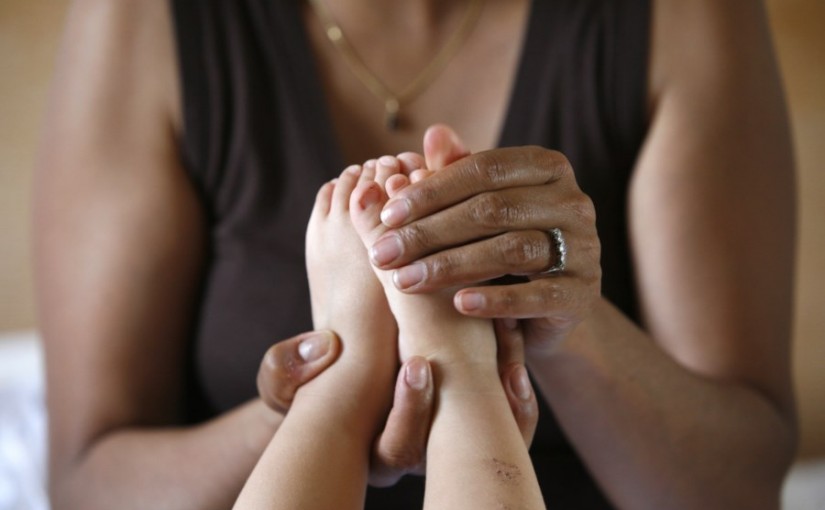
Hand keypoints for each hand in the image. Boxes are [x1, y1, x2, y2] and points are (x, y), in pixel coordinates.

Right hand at [257, 328, 538, 486]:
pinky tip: (507, 321)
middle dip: (473, 397)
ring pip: (489, 420)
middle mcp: (416, 448)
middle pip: (456, 442)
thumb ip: (286, 370)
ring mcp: (441, 424)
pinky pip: (501, 397)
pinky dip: (508, 360)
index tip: (418, 365)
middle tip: (490, 350)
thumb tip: (321, 346)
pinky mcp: (458, 397)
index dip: (412, 411)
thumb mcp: (282, 381)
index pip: (400, 448)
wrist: (329, 376)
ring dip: (501, 372)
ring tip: (504, 328)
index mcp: (375, 453)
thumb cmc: (301, 386)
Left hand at [370, 145, 601, 353]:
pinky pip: (536, 296)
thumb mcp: (480, 208)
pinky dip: (495, 300)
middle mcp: (573, 201)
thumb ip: (458, 174)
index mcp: (547, 167)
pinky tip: (458, 305)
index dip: (430, 191)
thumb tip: (433, 132)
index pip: (482, 170)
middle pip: (492, 209)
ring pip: (511, 250)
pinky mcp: (582, 293)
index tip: (386, 216)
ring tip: (405, 281)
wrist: (546, 308)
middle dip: (429, 232)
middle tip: (382, 254)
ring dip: (450, 266)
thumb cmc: (504, 245)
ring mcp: (583, 247)